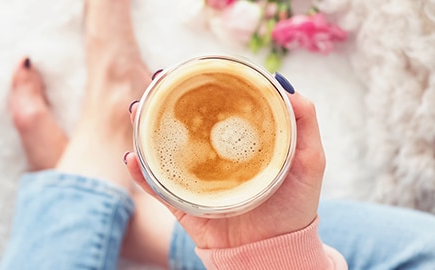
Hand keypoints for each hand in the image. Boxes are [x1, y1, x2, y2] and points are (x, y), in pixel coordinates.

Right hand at [125, 92, 324, 248]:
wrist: (277, 251)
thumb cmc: (296, 207)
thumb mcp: (310, 159)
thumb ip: (304, 120)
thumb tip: (282, 82)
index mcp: (239, 145)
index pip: (216, 110)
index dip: (201, 88)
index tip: (190, 69)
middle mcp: (214, 158)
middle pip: (185, 125)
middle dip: (165, 103)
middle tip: (156, 83)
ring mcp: (197, 181)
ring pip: (164, 151)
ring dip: (145, 130)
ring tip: (136, 111)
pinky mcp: (184, 205)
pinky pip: (158, 187)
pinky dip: (141, 174)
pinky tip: (132, 158)